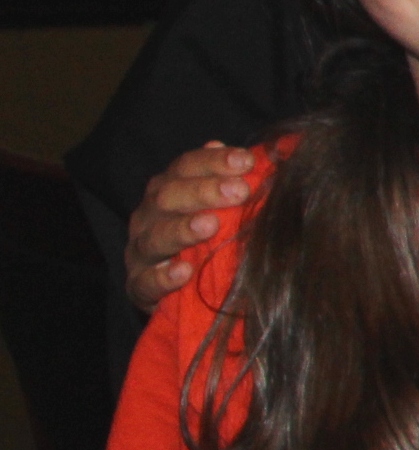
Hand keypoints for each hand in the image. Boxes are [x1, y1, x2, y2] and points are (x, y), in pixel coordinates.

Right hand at [127, 141, 255, 311]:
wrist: (186, 292)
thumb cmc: (211, 240)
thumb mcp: (224, 210)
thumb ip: (231, 183)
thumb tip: (250, 156)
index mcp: (167, 190)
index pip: (184, 167)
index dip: (213, 161)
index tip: (246, 161)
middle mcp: (149, 217)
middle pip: (167, 196)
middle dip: (203, 190)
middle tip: (239, 191)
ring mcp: (140, 252)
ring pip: (154, 237)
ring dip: (182, 229)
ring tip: (210, 225)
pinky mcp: (138, 287)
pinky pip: (145, 282)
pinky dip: (163, 277)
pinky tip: (184, 271)